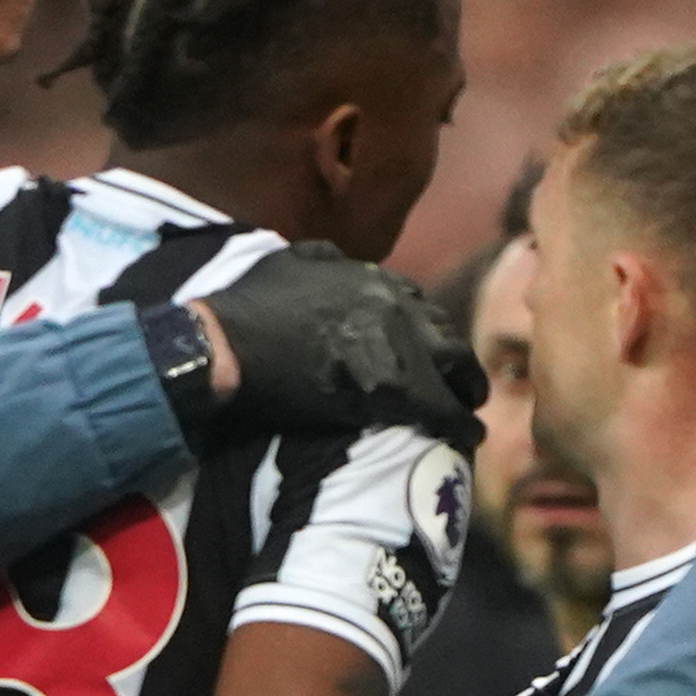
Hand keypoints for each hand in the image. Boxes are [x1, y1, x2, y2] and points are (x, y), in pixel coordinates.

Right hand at [202, 246, 484, 453]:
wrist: (226, 345)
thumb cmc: (245, 309)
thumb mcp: (287, 262)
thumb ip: (320, 261)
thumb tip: (332, 258)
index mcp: (368, 276)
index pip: (417, 301)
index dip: (427, 330)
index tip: (430, 350)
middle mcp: (390, 302)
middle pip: (444, 331)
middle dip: (457, 358)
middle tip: (464, 383)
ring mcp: (394, 341)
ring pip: (452, 365)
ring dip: (465, 389)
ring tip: (470, 410)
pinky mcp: (388, 385)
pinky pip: (439, 406)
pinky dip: (457, 423)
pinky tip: (468, 437)